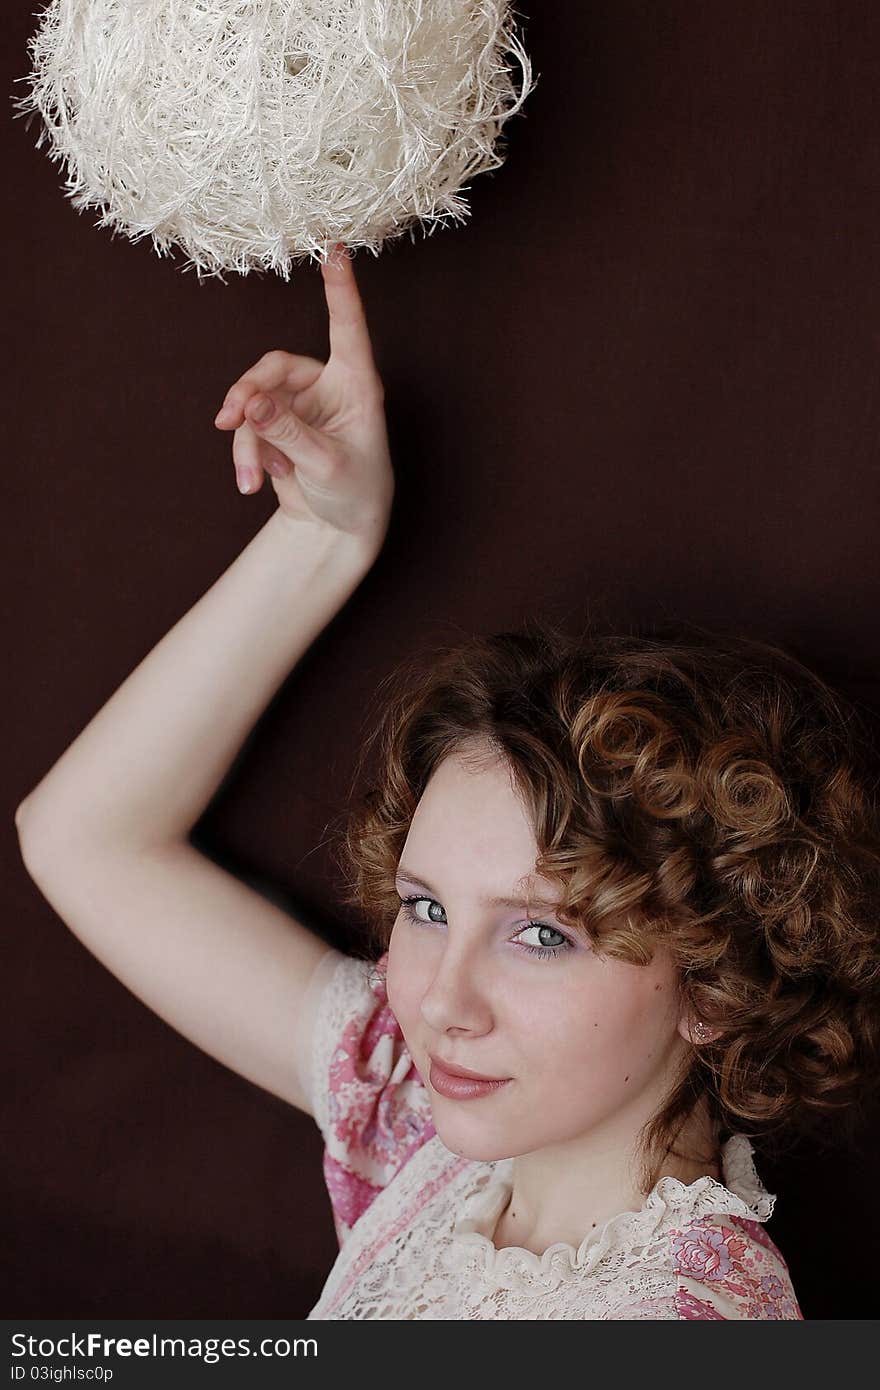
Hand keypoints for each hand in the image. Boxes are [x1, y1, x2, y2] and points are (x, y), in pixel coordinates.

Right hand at [214, 246, 393, 553]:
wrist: (339, 529)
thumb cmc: (354, 493)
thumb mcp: (325, 466)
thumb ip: (288, 433)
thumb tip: (250, 403)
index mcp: (357, 385)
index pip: (348, 328)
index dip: (340, 289)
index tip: (335, 250)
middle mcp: (327, 386)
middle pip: (274, 368)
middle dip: (248, 396)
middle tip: (231, 422)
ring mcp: (298, 404)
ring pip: (254, 402)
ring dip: (247, 440)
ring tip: (253, 478)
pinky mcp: (276, 425)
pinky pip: (248, 427)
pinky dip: (247, 455)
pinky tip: (255, 482)